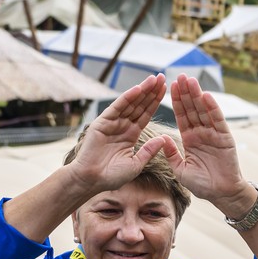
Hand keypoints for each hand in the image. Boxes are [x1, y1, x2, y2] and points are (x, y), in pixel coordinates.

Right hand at [68, 74, 173, 194]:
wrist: (91, 180)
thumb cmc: (112, 176)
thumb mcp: (136, 164)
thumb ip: (148, 151)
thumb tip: (163, 139)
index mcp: (130, 134)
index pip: (145, 114)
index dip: (155, 102)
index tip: (166, 90)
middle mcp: (122, 126)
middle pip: (139, 105)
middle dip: (151, 92)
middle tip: (162, 77)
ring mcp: (112, 123)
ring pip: (130, 103)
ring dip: (142, 90)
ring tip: (154, 79)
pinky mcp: (102, 122)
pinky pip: (117, 107)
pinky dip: (127, 97)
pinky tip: (138, 88)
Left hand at [170, 73, 249, 211]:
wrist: (222, 194)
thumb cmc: (202, 184)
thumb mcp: (181, 170)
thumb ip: (171, 154)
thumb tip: (162, 139)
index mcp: (190, 139)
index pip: (182, 116)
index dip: (176, 102)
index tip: (170, 87)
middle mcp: (202, 133)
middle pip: (192, 109)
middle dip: (186, 93)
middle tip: (179, 76)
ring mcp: (214, 134)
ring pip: (204, 111)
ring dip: (197, 95)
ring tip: (191, 80)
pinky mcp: (225, 138)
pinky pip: (217, 121)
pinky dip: (212, 108)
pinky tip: (206, 96)